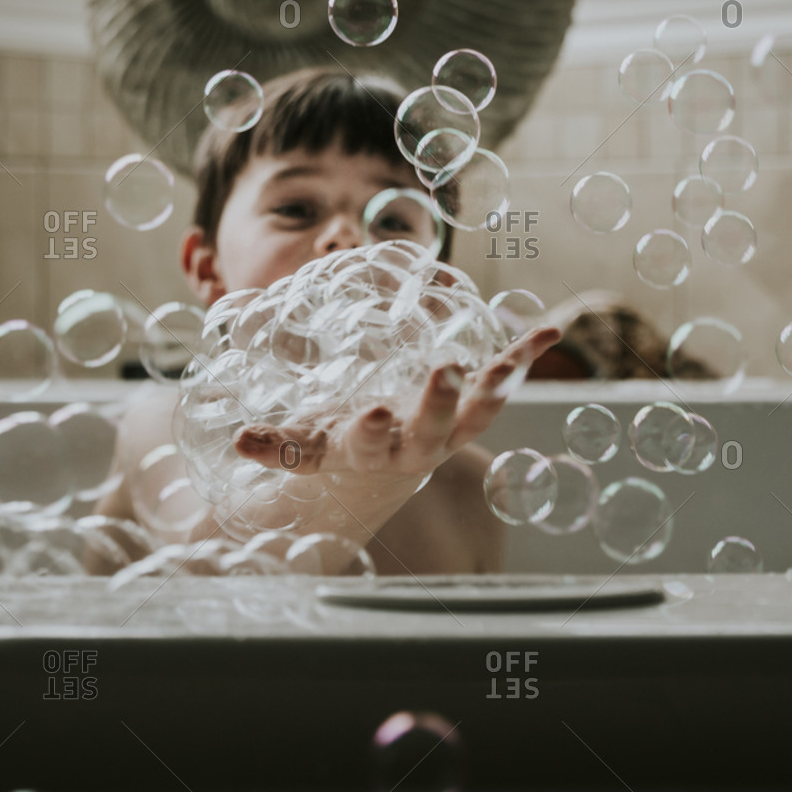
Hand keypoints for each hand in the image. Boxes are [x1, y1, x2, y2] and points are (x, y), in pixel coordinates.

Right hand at [231, 326, 561, 481]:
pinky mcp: (475, 403)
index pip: (369, 445)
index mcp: (372, 450)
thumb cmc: (340, 440)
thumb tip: (239, 439)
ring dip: (494, 387)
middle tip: (445, 373)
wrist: (389, 461)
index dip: (370, 432)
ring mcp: (452, 425)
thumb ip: (278, 443)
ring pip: (477, 412)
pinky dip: (525, 355)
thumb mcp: (308, 441)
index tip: (372, 414)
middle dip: (439, 403)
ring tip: (507, 363)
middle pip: (433, 430)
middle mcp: (419, 444)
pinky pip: (504, 378)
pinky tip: (552, 329)